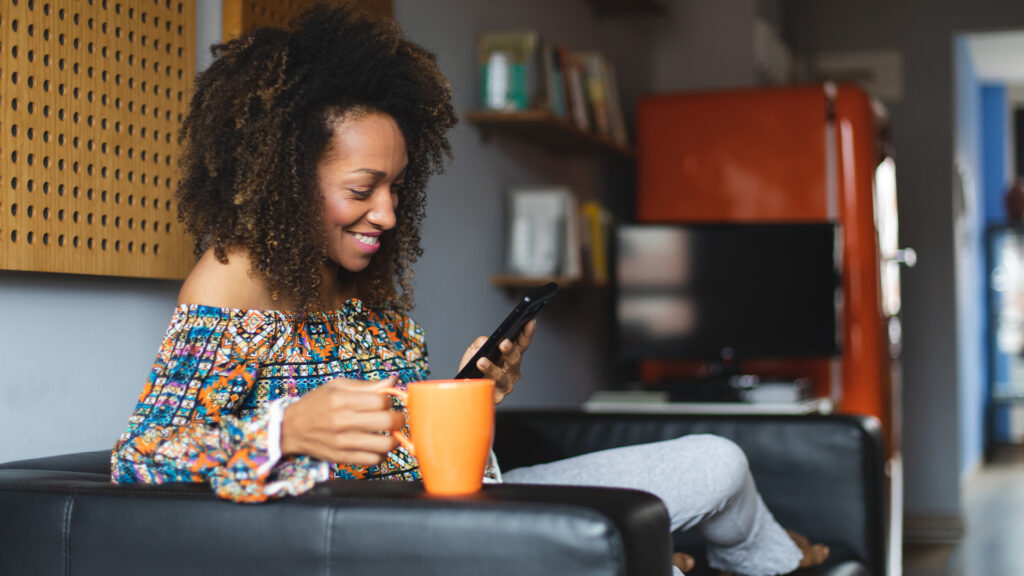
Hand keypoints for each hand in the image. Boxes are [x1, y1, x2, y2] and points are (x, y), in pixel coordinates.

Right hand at [280, 376, 405, 465]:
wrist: (290, 429)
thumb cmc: (315, 404)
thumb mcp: (336, 386)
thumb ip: (367, 385)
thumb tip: (394, 380)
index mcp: (341, 399)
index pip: (382, 401)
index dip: (389, 401)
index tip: (386, 403)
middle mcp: (342, 421)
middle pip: (387, 422)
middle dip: (398, 419)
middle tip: (396, 418)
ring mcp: (342, 442)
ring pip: (384, 444)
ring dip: (394, 439)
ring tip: (389, 434)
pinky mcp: (342, 458)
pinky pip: (373, 460)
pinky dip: (381, 454)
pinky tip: (377, 446)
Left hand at [459, 319, 535, 404]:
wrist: (464, 390)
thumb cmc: (474, 369)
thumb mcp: (474, 351)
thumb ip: (479, 344)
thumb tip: (483, 342)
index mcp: (511, 357)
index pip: (522, 343)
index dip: (527, 333)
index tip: (529, 322)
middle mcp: (512, 371)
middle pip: (514, 360)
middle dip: (510, 350)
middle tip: (504, 343)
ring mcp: (506, 385)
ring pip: (501, 377)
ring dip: (491, 368)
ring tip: (481, 361)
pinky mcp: (496, 397)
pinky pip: (488, 389)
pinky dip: (479, 382)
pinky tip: (472, 377)